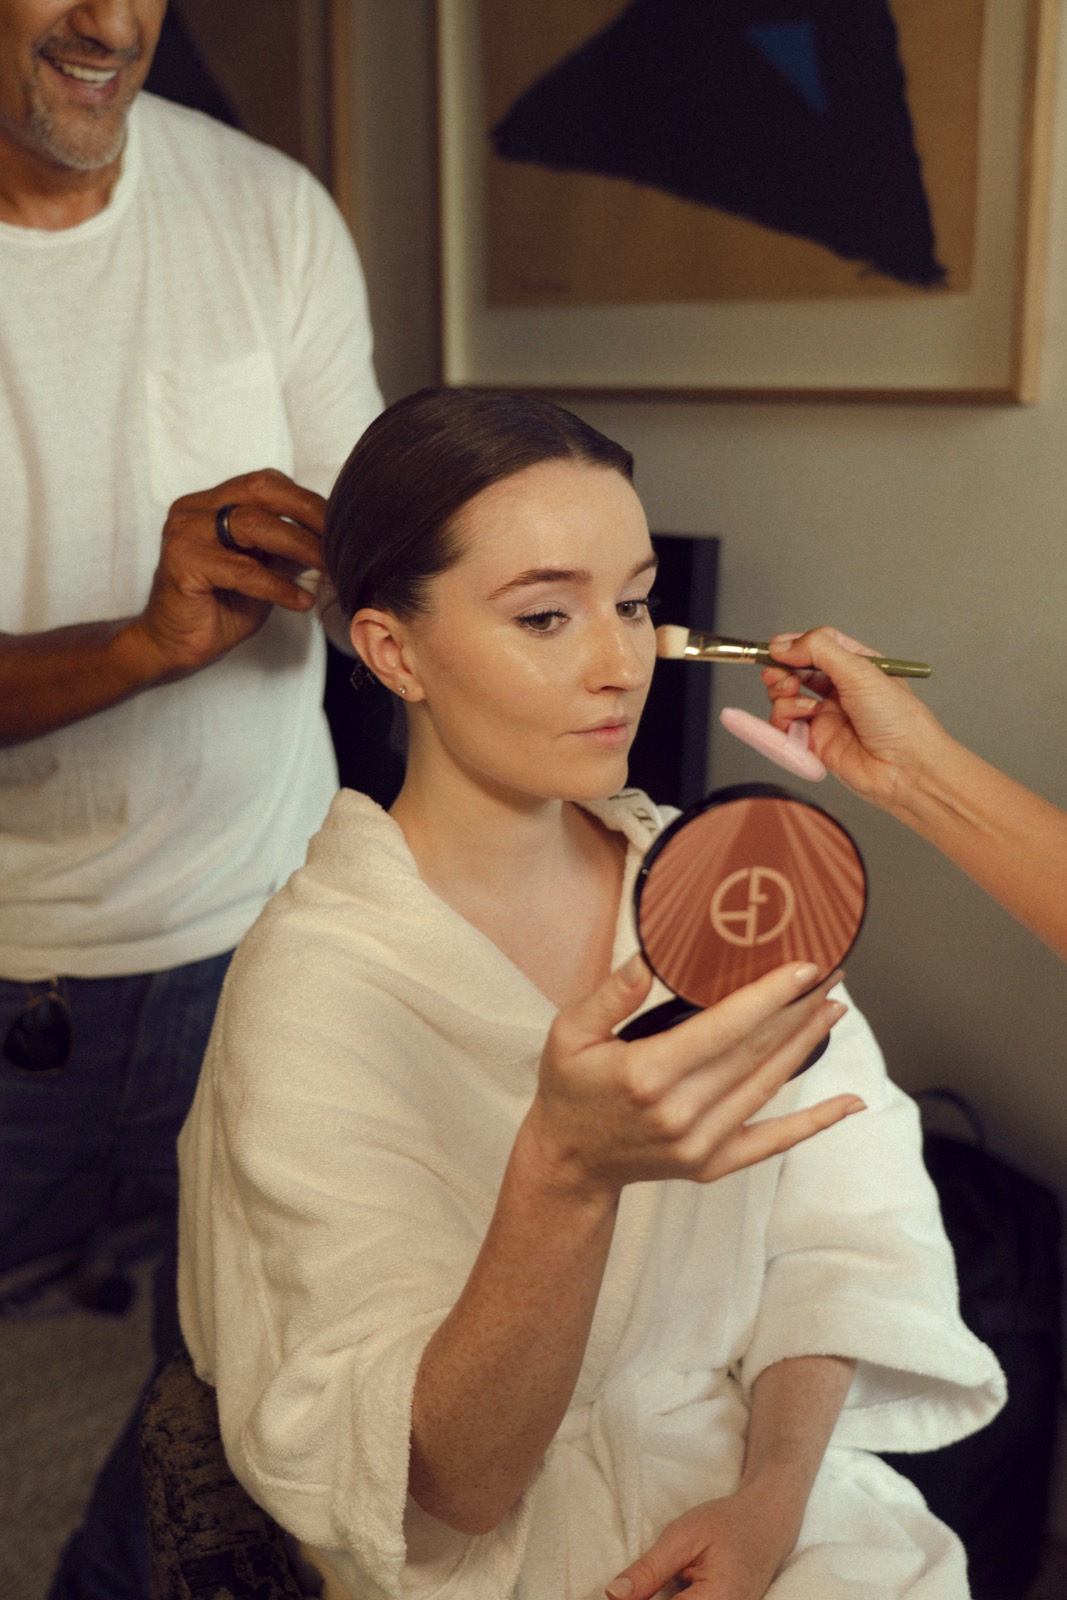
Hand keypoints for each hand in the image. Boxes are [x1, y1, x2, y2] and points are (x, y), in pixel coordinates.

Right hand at [129, 468, 326, 677]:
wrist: (177, 646)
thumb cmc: (221, 607)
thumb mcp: (266, 570)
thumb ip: (289, 549)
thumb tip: (334, 536)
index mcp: (213, 502)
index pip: (266, 484)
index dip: (306, 500)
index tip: (341, 524)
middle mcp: (195, 509)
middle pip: (260, 490)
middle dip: (307, 512)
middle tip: (339, 540)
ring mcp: (184, 532)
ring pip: (251, 524)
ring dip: (298, 545)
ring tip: (327, 567)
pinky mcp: (182, 562)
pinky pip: (241, 569)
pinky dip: (277, 585)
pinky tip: (301, 600)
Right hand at [524, 955, 862, 1200]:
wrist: (569, 1162)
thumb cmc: (569, 1090)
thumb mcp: (569, 1033)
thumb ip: (610, 995)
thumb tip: (648, 960)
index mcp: (647, 1075)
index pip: (724, 1029)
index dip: (769, 996)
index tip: (803, 967)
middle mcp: (680, 1113)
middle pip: (755, 1053)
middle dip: (798, 1010)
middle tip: (830, 973)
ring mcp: (700, 1144)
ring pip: (768, 1087)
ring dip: (807, 1046)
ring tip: (834, 1009)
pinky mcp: (712, 1165)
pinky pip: (772, 1142)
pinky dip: (815, 1123)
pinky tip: (849, 1103)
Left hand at [606, 1481, 797, 1599]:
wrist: (768, 1523)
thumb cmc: (726, 1523)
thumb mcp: (682, 1537)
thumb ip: (648, 1571)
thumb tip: (612, 1595)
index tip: (619, 1593)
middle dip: (652, 1597)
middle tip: (661, 1572)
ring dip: (667, 1597)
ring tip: (674, 1574)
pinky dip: (677, 1597)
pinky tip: (676, 1584)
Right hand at [761, 625, 946, 810]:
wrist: (904, 769)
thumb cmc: (900, 722)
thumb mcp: (861, 671)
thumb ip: (819, 650)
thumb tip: (784, 645)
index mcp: (856, 666)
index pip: (818, 645)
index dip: (794, 644)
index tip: (774, 647)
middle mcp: (839, 689)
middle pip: (796, 669)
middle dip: (781, 668)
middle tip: (776, 672)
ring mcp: (825, 715)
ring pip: (785, 696)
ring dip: (783, 693)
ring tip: (795, 696)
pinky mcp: (814, 740)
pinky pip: (784, 724)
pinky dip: (784, 717)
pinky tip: (803, 717)